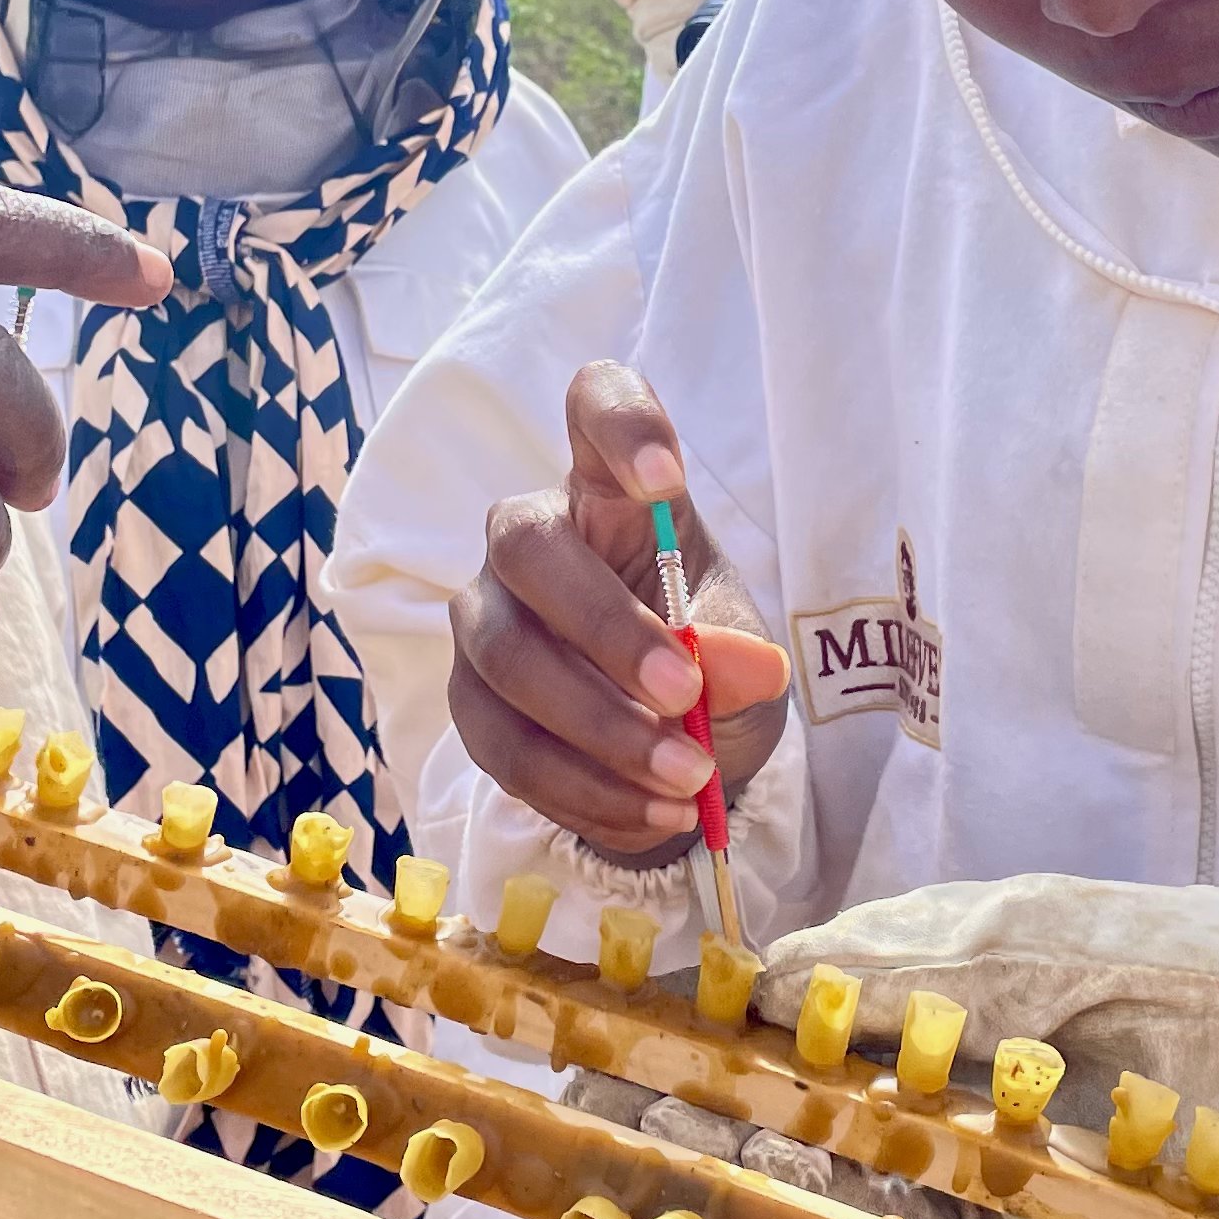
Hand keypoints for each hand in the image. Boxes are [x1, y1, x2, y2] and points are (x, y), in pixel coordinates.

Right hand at [444, 360, 791, 858]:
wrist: (672, 761)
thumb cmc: (708, 672)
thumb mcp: (749, 664)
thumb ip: (743, 657)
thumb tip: (740, 666)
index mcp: (612, 495)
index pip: (594, 409)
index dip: (619, 425)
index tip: (664, 476)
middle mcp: (532, 539)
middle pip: (527, 547)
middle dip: (603, 628)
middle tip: (683, 694)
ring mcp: (486, 618)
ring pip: (507, 658)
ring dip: (600, 729)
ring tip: (686, 778)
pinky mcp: (469, 701)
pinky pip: (505, 745)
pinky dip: (585, 788)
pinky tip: (652, 809)